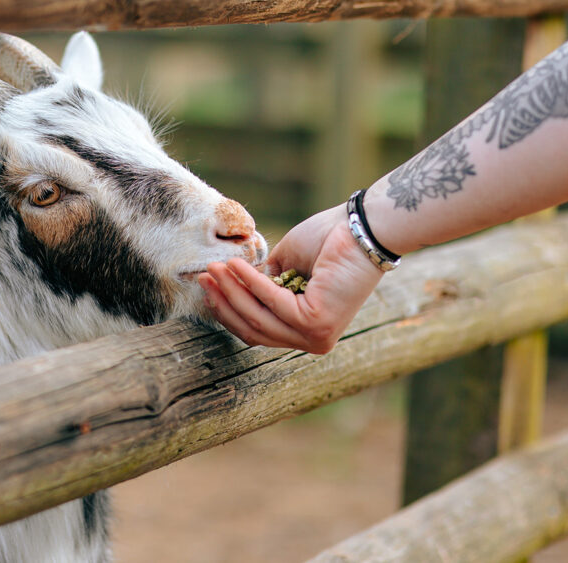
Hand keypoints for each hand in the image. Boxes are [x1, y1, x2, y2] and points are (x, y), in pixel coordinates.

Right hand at [198, 204, 384, 352]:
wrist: (364, 228)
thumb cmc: (330, 240)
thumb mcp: (286, 265)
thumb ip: (263, 281)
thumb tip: (232, 285)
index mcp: (307, 330)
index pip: (258, 330)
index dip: (229, 310)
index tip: (207, 287)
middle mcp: (312, 340)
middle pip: (254, 329)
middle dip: (224, 302)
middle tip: (203, 278)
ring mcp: (315, 335)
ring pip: (258, 318)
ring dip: (231, 291)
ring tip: (213, 269)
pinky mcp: (316, 323)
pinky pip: (271, 302)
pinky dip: (250, 282)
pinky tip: (235, 265)